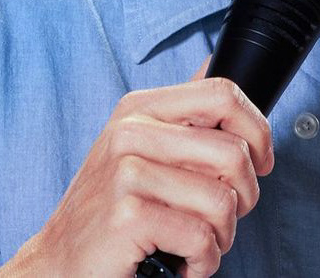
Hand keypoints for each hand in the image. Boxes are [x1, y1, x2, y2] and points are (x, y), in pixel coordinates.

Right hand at [0, 68, 273, 277]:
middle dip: (245, 197)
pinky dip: (203, 261)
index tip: (262, 161)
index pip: (223, 93)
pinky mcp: (127, 216)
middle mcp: (130, 132)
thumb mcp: (139, 149)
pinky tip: (182, 263)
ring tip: (197, 244)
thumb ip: (181, 115)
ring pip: (223, 200)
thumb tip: (213, 62)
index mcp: (139, 108)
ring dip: (222, 236)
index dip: (258, 129)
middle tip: (223, 219)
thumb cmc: (109, 213)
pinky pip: (201, 237)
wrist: (56, 264)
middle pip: (234, 152)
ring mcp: (126, 172)